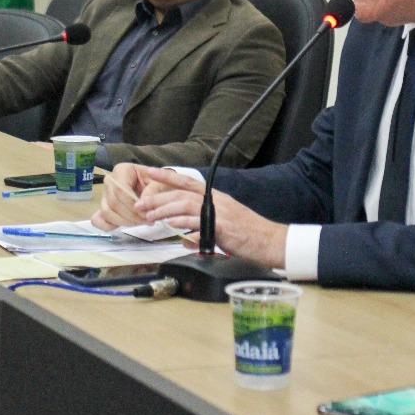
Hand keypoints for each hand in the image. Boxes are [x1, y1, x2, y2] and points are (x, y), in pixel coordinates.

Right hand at [91, 163, 157, 229]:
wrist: (154, 186)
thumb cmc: (157, 182)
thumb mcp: (161, 183)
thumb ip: (153, 191)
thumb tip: (141, 204)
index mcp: (122, 170)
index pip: (120, 191)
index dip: (132, 206)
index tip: (146, 214)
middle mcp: (110, 181)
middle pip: (114, 203)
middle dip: (131, 216)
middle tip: (147, 221)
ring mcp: (104, 195)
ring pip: (107, 213)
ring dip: (124, 222)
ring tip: (141, 222)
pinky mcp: (104, 208)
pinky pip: (98, 220)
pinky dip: (108, 226)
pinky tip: (124, 225)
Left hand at [135, 167, 287, 267]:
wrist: (273, 242)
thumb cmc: (252, 236)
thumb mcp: (224, 227)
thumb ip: (203, 229)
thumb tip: (186, 238)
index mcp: (217, 198)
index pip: (188, 182)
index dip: (168, 176)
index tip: (150, 172)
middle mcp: (217, 201)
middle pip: (181, 194)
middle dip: (158, 198)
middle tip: (141, 206)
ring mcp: (220, 212)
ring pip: (185, 205)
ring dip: (164, 210)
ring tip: (149, 217)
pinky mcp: (223, 226)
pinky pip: (197, 221)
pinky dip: (182, 223)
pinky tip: (171, 227)